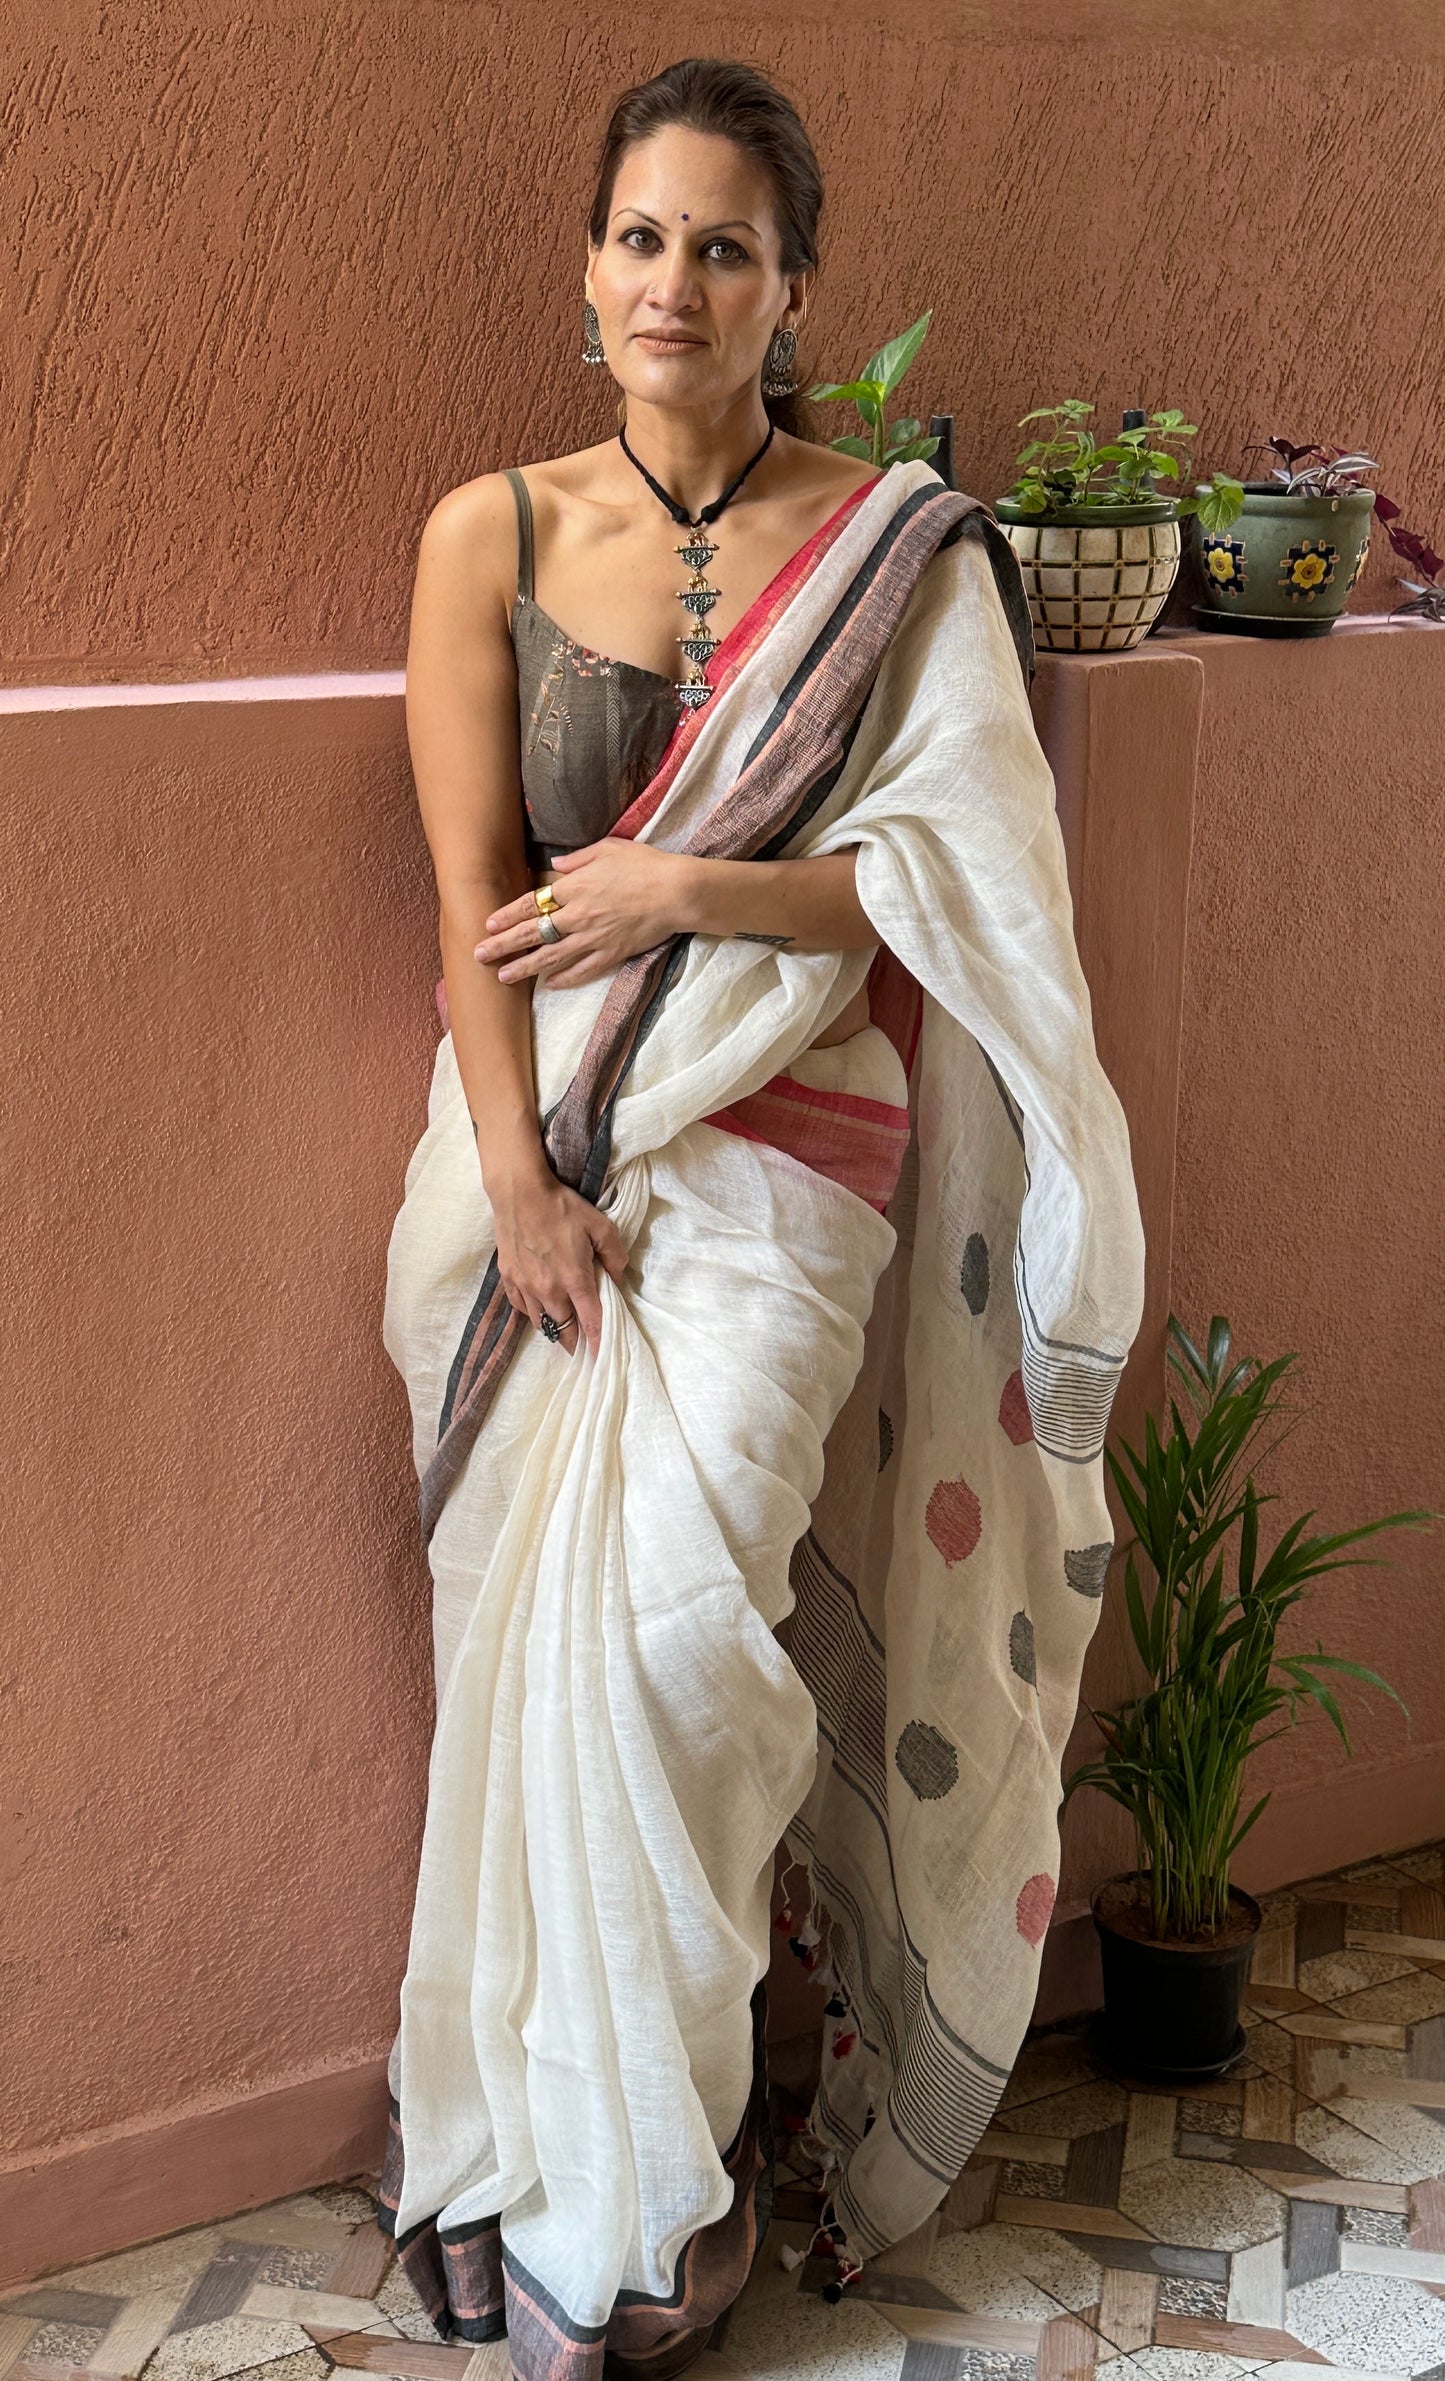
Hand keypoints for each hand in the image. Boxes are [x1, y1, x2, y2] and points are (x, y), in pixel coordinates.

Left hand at [474, 839, 695, 988]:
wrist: (677, 891)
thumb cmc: (645, 865)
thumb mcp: (609, 848)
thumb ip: (579, 858)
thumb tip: (558, 865)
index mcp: (575, 887)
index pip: (531, 903)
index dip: (507, 914)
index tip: (488, 924)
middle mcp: (578, 915)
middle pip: (533, 933)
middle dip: (503, 944)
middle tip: (479, 955)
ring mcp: (594, 938)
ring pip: (551, 957)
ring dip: (525, 967)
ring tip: (504, 977)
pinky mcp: (612, 953)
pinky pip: (583, 970)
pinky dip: (566, 979)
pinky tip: (550, 985)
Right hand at [491, 1165, 628, 1358]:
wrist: (519, 1192)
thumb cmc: (562, 1206)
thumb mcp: (601, 1226)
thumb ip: (614, 1256)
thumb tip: (617, 1278)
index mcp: (575, 1279)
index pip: (591, 1323)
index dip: (598, 1344)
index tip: (602, 1359)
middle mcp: (549, 1290)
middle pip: (564, 1331)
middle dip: (576, 1343)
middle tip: (584, 1349)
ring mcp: (525, 1286)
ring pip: (541, 1323)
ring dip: (554, 1329)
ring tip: (564, 1330)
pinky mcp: (509, 1278)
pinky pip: (522, 1307)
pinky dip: (533, 1312)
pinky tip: (540, 1309)